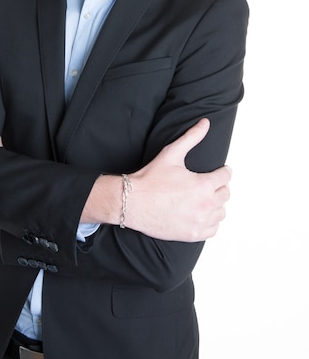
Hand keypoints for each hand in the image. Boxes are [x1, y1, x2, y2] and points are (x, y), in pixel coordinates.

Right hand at [125, 119, 230, 241]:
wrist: (133, 202)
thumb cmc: (150, 179)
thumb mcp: (172, 153)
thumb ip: (191, 137)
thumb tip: (205, 123)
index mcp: (203, 184)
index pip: (226, 176)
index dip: (223, 171)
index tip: (221, 171)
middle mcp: (205, 205)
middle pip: (225, 194)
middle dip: (220, 186)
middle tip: (211, 184)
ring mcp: (199, 222)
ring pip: (221, 213)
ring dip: (217, 204)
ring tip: (207, 198)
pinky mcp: (192, 235)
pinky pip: (213, 229)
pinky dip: (211, 222)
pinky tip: (202, 215)